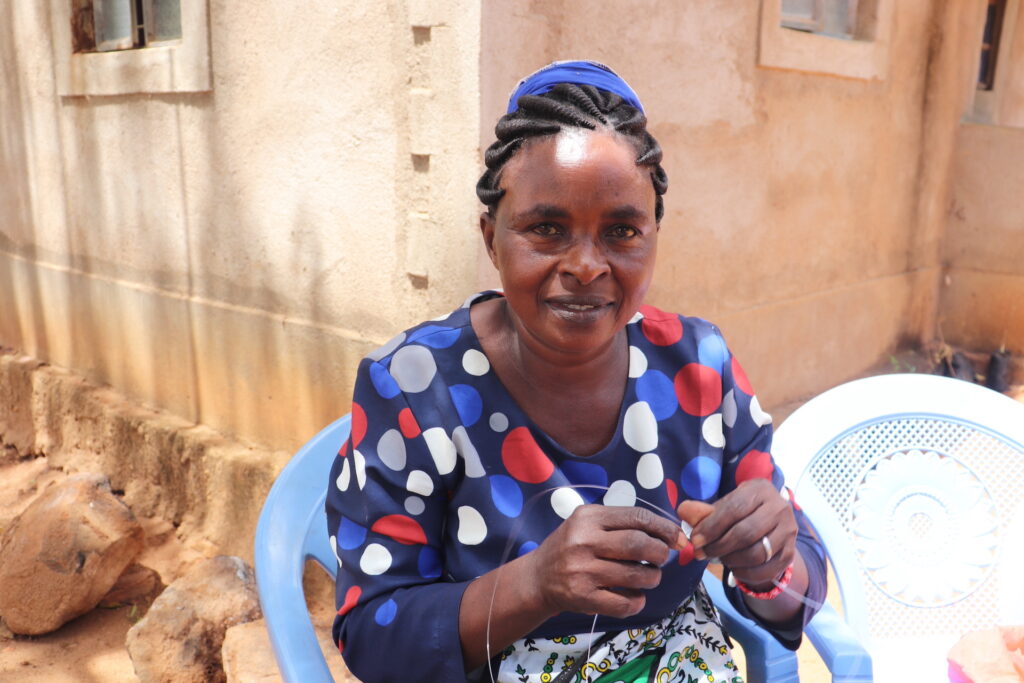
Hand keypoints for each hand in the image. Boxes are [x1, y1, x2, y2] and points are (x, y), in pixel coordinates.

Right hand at [524, 504, 685, 618]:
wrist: (537, 578)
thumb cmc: (570, 546)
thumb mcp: (587, 523)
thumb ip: (621, 523)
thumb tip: (668, 532)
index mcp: (588, 517)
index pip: (636, 517)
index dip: (663, 527)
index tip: (677, 538)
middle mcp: (584, 541)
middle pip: (638, 545)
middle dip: (660, 553)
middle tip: (661, 558)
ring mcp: (582, 571)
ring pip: (635, 575)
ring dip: (652, 578)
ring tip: (650, 577)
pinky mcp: (583, 597)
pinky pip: (623, 603)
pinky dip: (637, 601)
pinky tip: (636, 597)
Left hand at [677, 479, 796, 590]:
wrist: (772, 520)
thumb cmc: (742, 510)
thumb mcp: (726, 504)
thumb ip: (704, 510)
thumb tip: (683, 511)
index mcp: (761, 490)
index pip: (734, 509)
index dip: (712, 527)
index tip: (695, 540)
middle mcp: (780, 509)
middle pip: (746, 533)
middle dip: (719, 546)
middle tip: (701, 553)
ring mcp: (789, 532)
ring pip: (757, 554)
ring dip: (731, 560)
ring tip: (718, 558)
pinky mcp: (790, 554)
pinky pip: (766, 570)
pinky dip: (745, 573)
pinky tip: (733, 567)